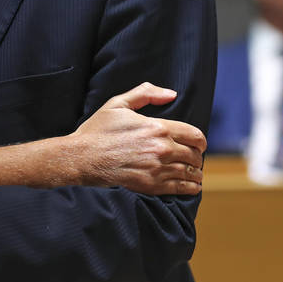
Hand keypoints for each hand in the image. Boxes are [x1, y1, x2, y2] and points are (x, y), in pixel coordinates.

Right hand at [71, 82, 205, 194]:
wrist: (82, 156)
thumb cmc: (98, 130)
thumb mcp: (118, 103)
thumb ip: (146, 94)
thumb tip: (172, 94)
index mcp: (157, 127)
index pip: (194, 135)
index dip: (200, 140)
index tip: (198, 144)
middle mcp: (161, 148)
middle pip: (194, 155)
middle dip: (196, 156)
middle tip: (193, 158)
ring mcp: (157, 168)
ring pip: (190, 172)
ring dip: (196, 173)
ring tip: (195, 174)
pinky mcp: (150, 185)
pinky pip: (180, 188)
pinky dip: (191, 187)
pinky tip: (192, 186)